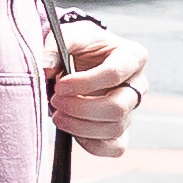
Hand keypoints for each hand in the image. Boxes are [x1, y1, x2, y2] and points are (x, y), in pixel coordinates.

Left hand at [51, 25, 148, 156]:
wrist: (80, 57)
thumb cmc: (79, 45)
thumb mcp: (68, 34)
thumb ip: (53, 45)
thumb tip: (44, 67)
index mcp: (132, 56)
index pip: (114, 74)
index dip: (84, 83)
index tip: (59, 85)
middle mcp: (138, 84)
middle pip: (117, 107)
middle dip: (81, 108)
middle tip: (55, 100)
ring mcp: (130, 109)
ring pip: (114, 128)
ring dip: (80, 126)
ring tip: (57, 114)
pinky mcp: (120, 129)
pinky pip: (114, 148)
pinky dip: (91, 144)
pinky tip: (71, 129)